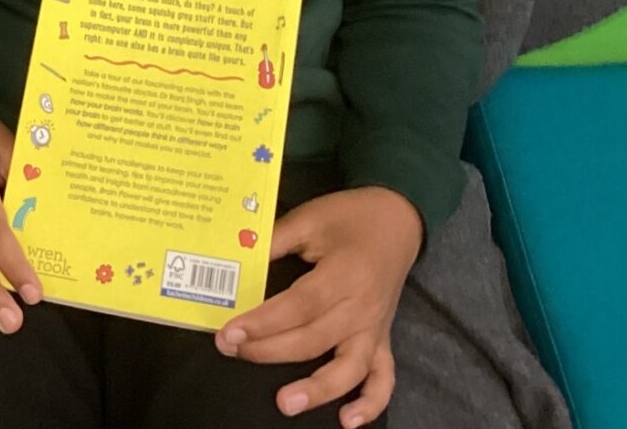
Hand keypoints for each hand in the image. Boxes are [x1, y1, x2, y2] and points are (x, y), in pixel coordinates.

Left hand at [215, 187, 421, 426]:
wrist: (398, 220)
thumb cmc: (350, 217)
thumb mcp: (310, 218)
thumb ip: (274, 240)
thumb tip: (236, 259)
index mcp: (344, 274)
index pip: (299, 306)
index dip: (263, 322)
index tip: (229, 333)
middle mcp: (362, 307)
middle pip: (313, 339)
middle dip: (268, 350)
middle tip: (229, 351)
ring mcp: (374, 328)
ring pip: (348, 368)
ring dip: (318, 389)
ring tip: (285, 403)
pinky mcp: (382, 339)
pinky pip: (383, 378)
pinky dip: (370, 403)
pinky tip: (347, 421)